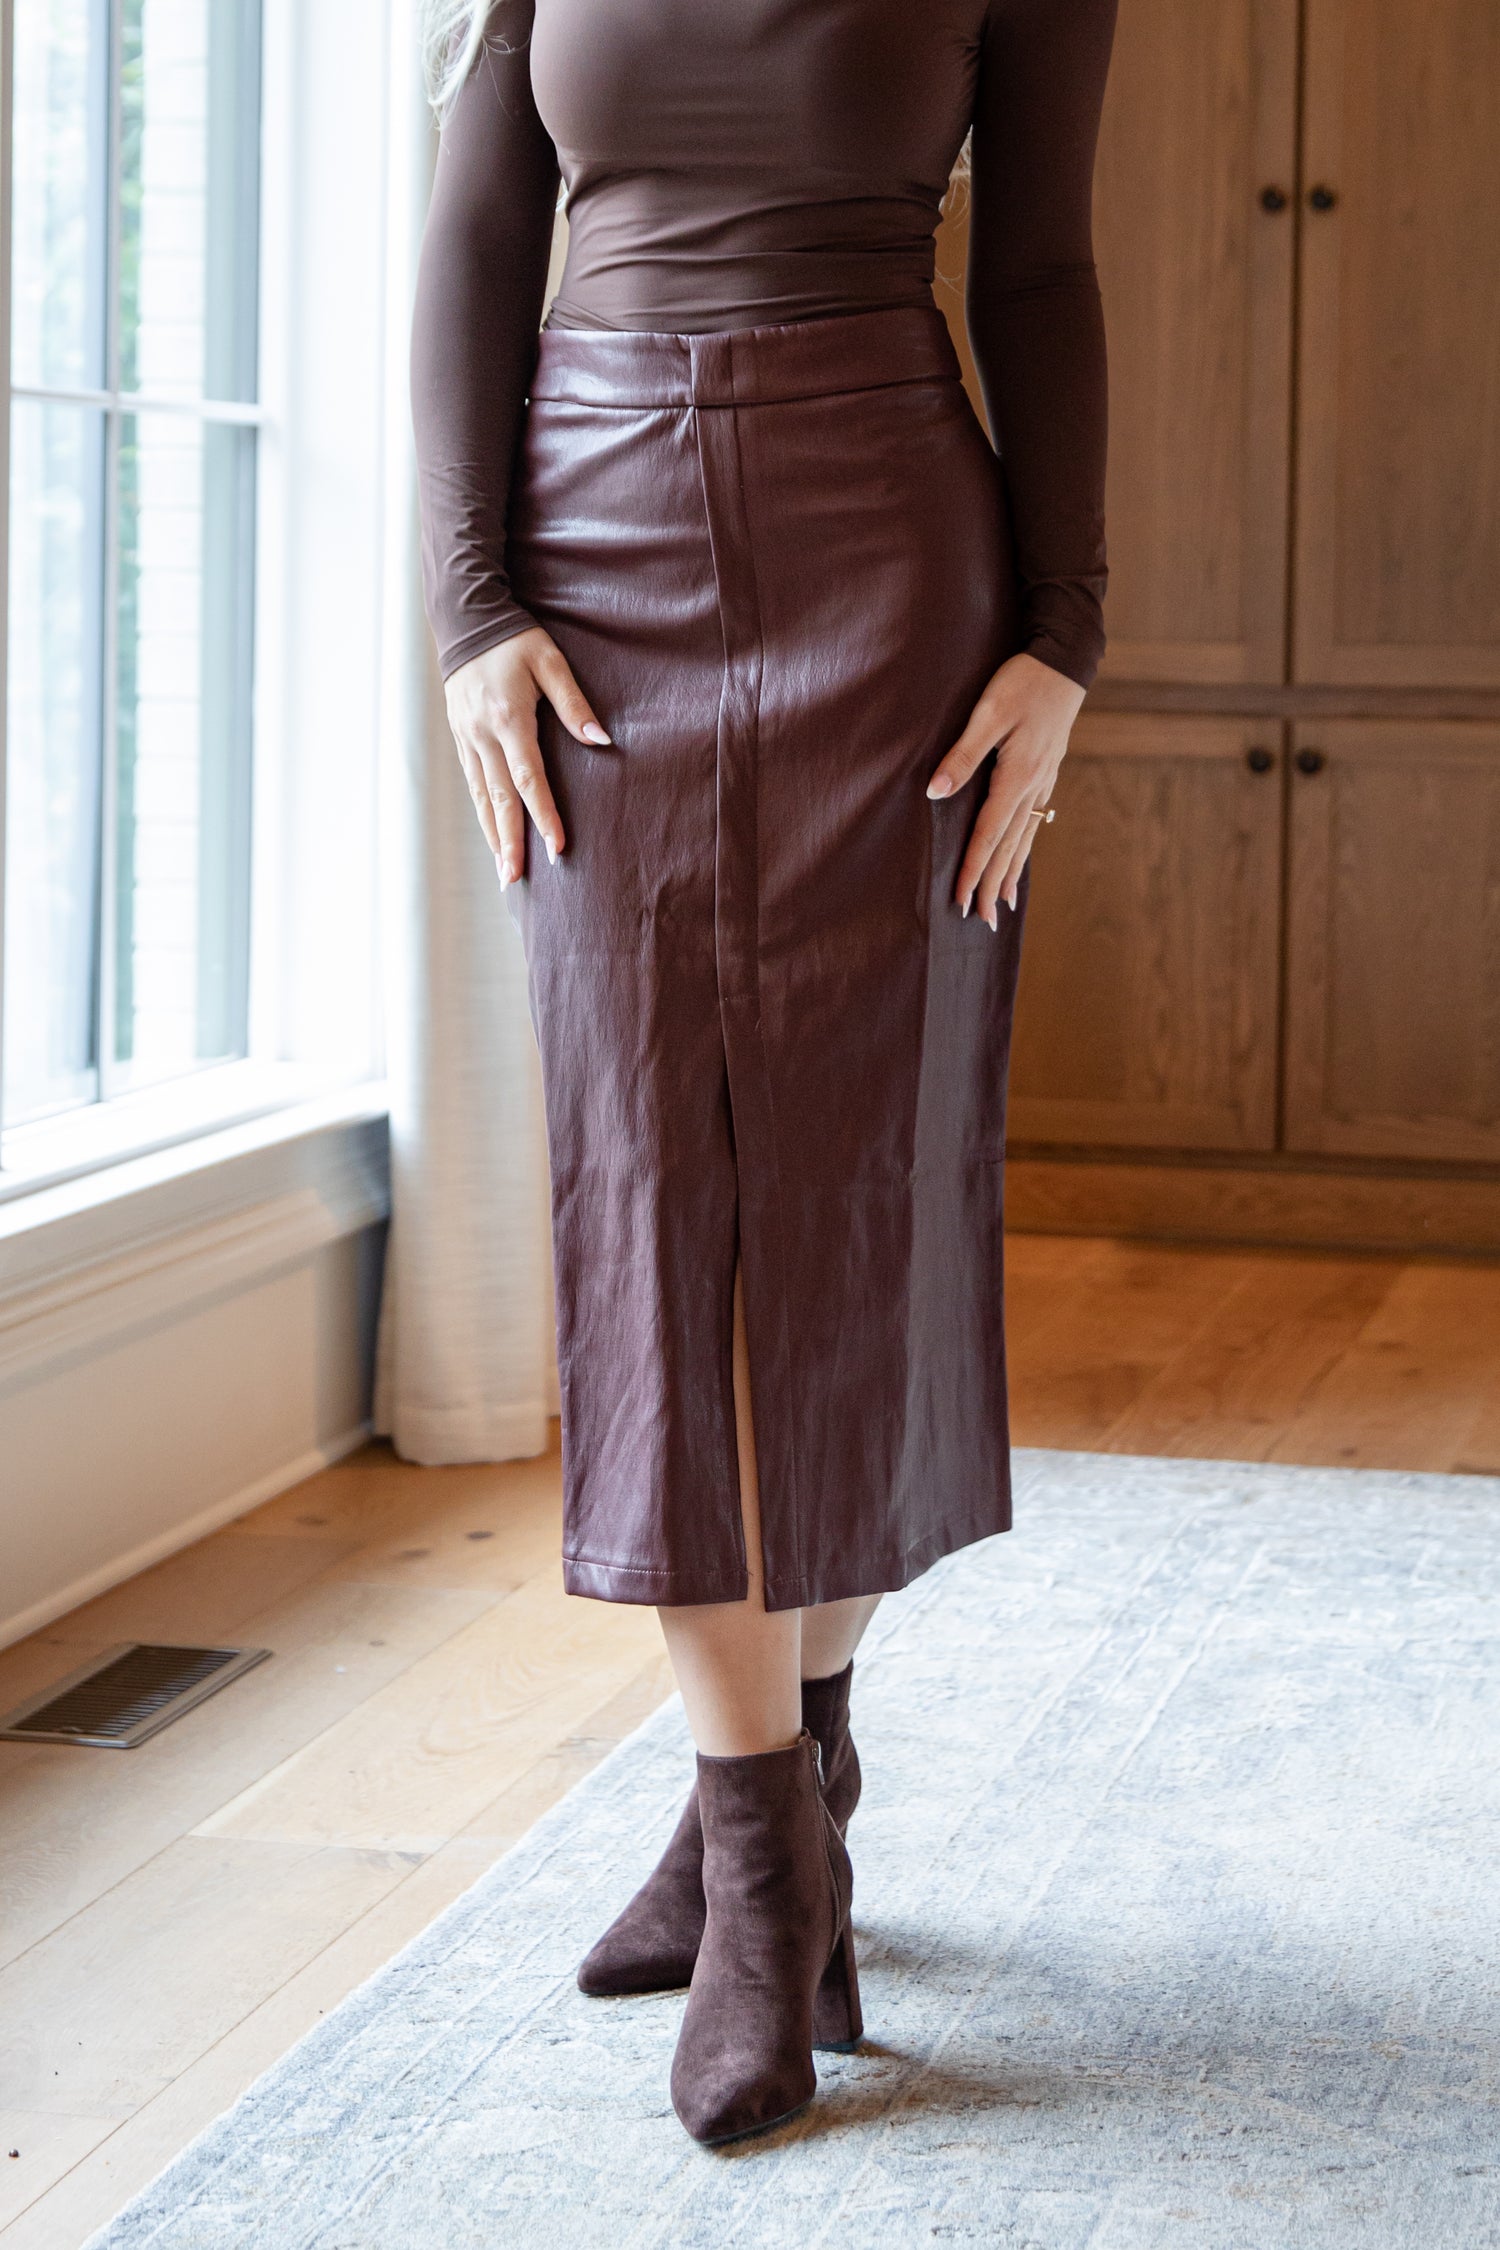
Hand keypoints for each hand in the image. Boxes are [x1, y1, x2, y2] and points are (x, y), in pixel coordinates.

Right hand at [443, 626, 610, 885]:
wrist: (465, 617)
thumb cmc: (515, 638)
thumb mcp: (550, 662)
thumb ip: (575, 704)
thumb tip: (602, 741)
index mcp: (509, 719)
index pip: (528, 779)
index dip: (543, 816)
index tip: (557, 848)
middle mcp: (482, 734)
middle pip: (499, 799)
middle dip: (509, 842)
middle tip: (515, 879)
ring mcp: (466, 737)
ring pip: (481, 796)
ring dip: (492, 835)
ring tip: (504, 870)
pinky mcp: (459, 735)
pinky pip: (472, 782)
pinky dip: (482, 811)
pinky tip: (492, 832)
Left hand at [926, 651, 1084, 926]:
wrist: (1064, 662)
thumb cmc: (1021, 682)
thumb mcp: (987, 714)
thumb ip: (962, 755)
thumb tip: (935, 792)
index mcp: (1017, 776)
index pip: (988, 835)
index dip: (972, 870)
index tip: (960, 900)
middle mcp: (1034, 786)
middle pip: (1009, 847)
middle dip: (992, 885)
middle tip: (981, 922)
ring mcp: (1044, 781)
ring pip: (1024, 838)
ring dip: (1011, 873)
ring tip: (1002, 904)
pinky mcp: (1047, 772)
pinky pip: (1033, 822)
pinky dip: (1024, 848)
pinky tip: (1020, 859)